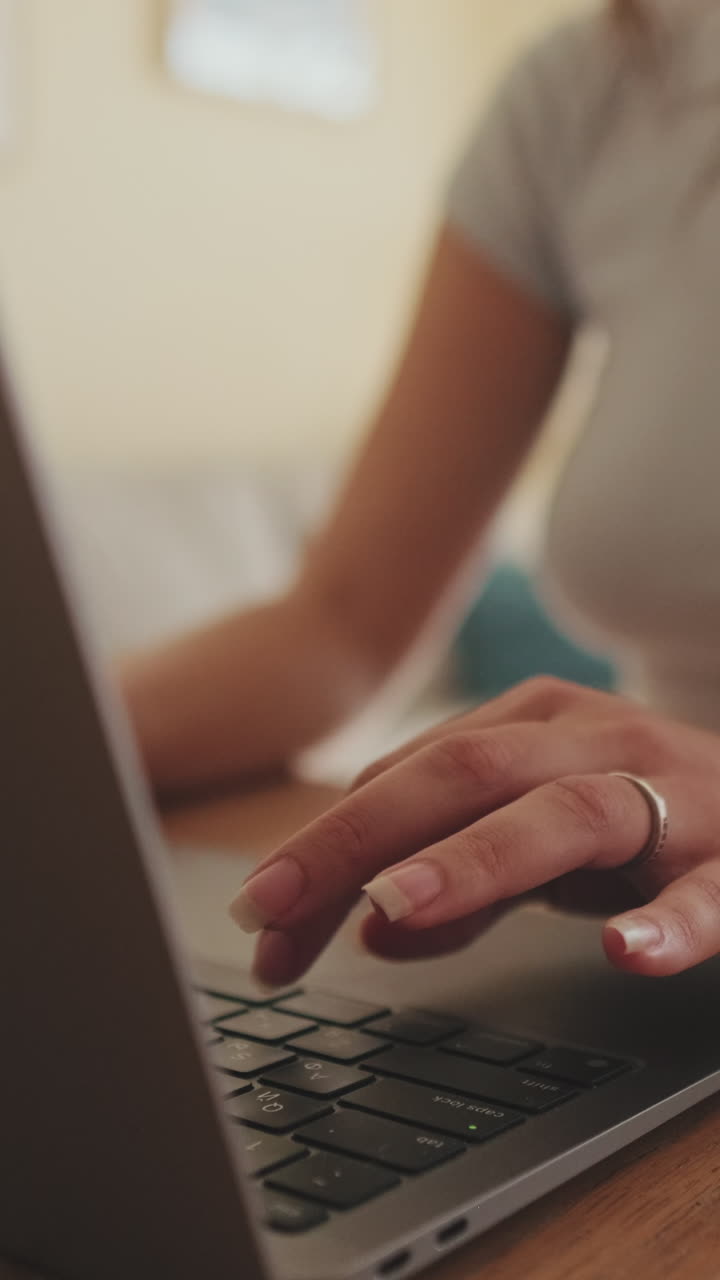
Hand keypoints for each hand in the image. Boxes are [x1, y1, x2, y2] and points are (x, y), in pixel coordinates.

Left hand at [229, 677, 719, 986]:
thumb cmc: (640, 818)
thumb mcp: (532, 843)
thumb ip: (457, 879)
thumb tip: (368, 926)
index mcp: (526, 725)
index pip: (402, 782)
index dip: (322, 850)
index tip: (261, 921)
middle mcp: (588, 739)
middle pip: (459, 777)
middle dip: (355, 842)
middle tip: (274, 911)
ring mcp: (666, 788)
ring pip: (565, 812)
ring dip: (476, 859)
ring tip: (398, 904)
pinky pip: (706, 886)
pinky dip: (669, 917)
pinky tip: (627, 950)